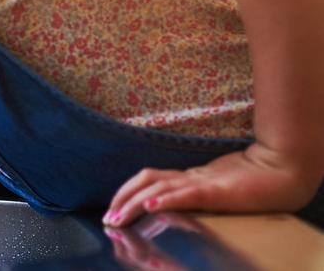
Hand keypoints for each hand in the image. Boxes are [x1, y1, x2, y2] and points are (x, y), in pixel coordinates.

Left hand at [104, 143, 319, 227]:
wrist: (279, 170)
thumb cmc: (253, 182)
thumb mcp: (217, 190)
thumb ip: (197, 195)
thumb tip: (172, 203)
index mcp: (189, 178)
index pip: (151, 179)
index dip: (128, 190)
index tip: (113, 208)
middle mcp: (190, 177)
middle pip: (147, 180)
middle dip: (123, 198)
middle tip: (108, 218)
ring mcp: (202, 181)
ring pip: (158, 186)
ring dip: (133, 202)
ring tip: (117, 217)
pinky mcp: (216, 191)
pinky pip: (186, 194)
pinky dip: (165, 199)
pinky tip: (150, 205)